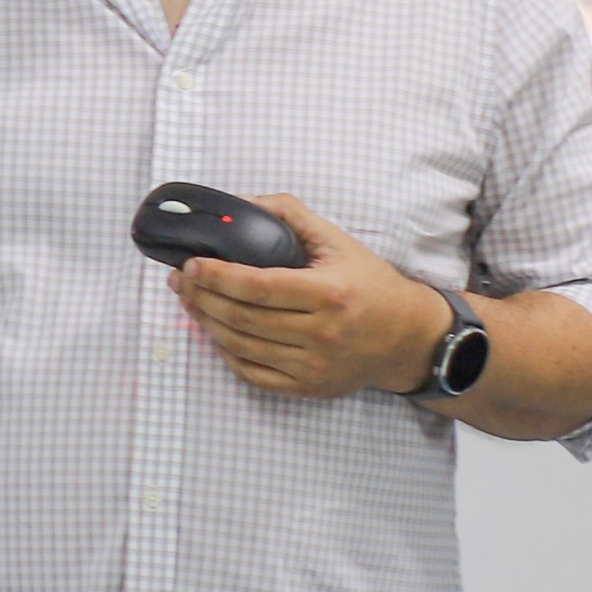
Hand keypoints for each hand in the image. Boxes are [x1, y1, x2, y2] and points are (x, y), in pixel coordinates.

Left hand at [169, 193, 450, 397]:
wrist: (410, 338)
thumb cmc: (372, 286)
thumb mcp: (340, 242)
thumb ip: (291, 217)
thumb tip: (242, 203)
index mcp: (330, 294)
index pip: (259, 287)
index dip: (218, 276)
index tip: (192, 264)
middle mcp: (322, 334)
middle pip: (243, 318)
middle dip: (202, 297)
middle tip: (181, 280)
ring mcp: (314, 366)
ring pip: (242, 346)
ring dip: (206, 323)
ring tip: (190, 301)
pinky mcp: (309, 388)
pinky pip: (253, 374)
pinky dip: (226, 353)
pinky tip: (214, 331)